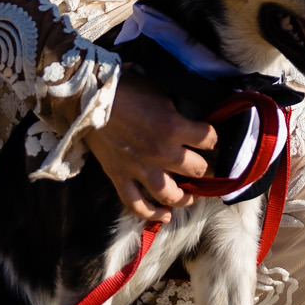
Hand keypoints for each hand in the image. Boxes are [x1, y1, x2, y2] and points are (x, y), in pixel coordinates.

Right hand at [83, 75, 216, 221]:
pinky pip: (136, 204)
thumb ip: (178, 111)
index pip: (209, 139)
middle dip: (208, 169)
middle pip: (197, 170)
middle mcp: (161, 152)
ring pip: (171, 195)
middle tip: (209, 169)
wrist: (90, 97)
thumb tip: (191, 119)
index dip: (214, 139)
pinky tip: (164, 215)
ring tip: (191, 197)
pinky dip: (151, 213)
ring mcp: (140, 168)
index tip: (213, 140)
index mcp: (173, 127)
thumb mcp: (161, 91)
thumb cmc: (127, 88)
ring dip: (185, 198)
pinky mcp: (120, 177)